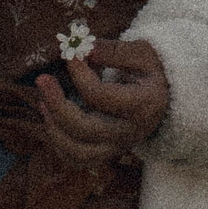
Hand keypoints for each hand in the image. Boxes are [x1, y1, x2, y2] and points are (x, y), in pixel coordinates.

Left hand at [34, 38, 170, 169]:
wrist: (165, 97)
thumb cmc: (151, 72)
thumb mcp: (143, 53)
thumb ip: (114, 51)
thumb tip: (82, 48)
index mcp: (144, 105)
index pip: (100, 95)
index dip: (79, 73)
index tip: (71, 54)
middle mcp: (131, 132)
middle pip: (84, 129)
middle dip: (57, 104)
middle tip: (42, 79)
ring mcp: (118, 146)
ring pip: (77, 151)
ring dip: (53, 128)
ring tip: (42, 102)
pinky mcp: (108, 153)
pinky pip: (77, 159)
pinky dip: (59, 144)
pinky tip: (52, 120)